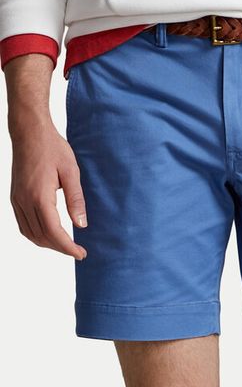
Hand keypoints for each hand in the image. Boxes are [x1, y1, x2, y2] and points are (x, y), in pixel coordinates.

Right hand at [10, 119, 87, 259]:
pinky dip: (36, 235)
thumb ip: (76, 200)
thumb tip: (82, 225)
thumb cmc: (52, 148)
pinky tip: (50, 235)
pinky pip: (23, 225)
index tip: (81, 254)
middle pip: (42, 236)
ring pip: (30, 234)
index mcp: (39, 196)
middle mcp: (24, 201)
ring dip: (48, 244)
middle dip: (61, 248)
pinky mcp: (14, 198)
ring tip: (66, 246)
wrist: (29, 132)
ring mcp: (16, 200)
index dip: (68, 247)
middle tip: (78, 251)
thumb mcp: (71, 172)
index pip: (53, 232)